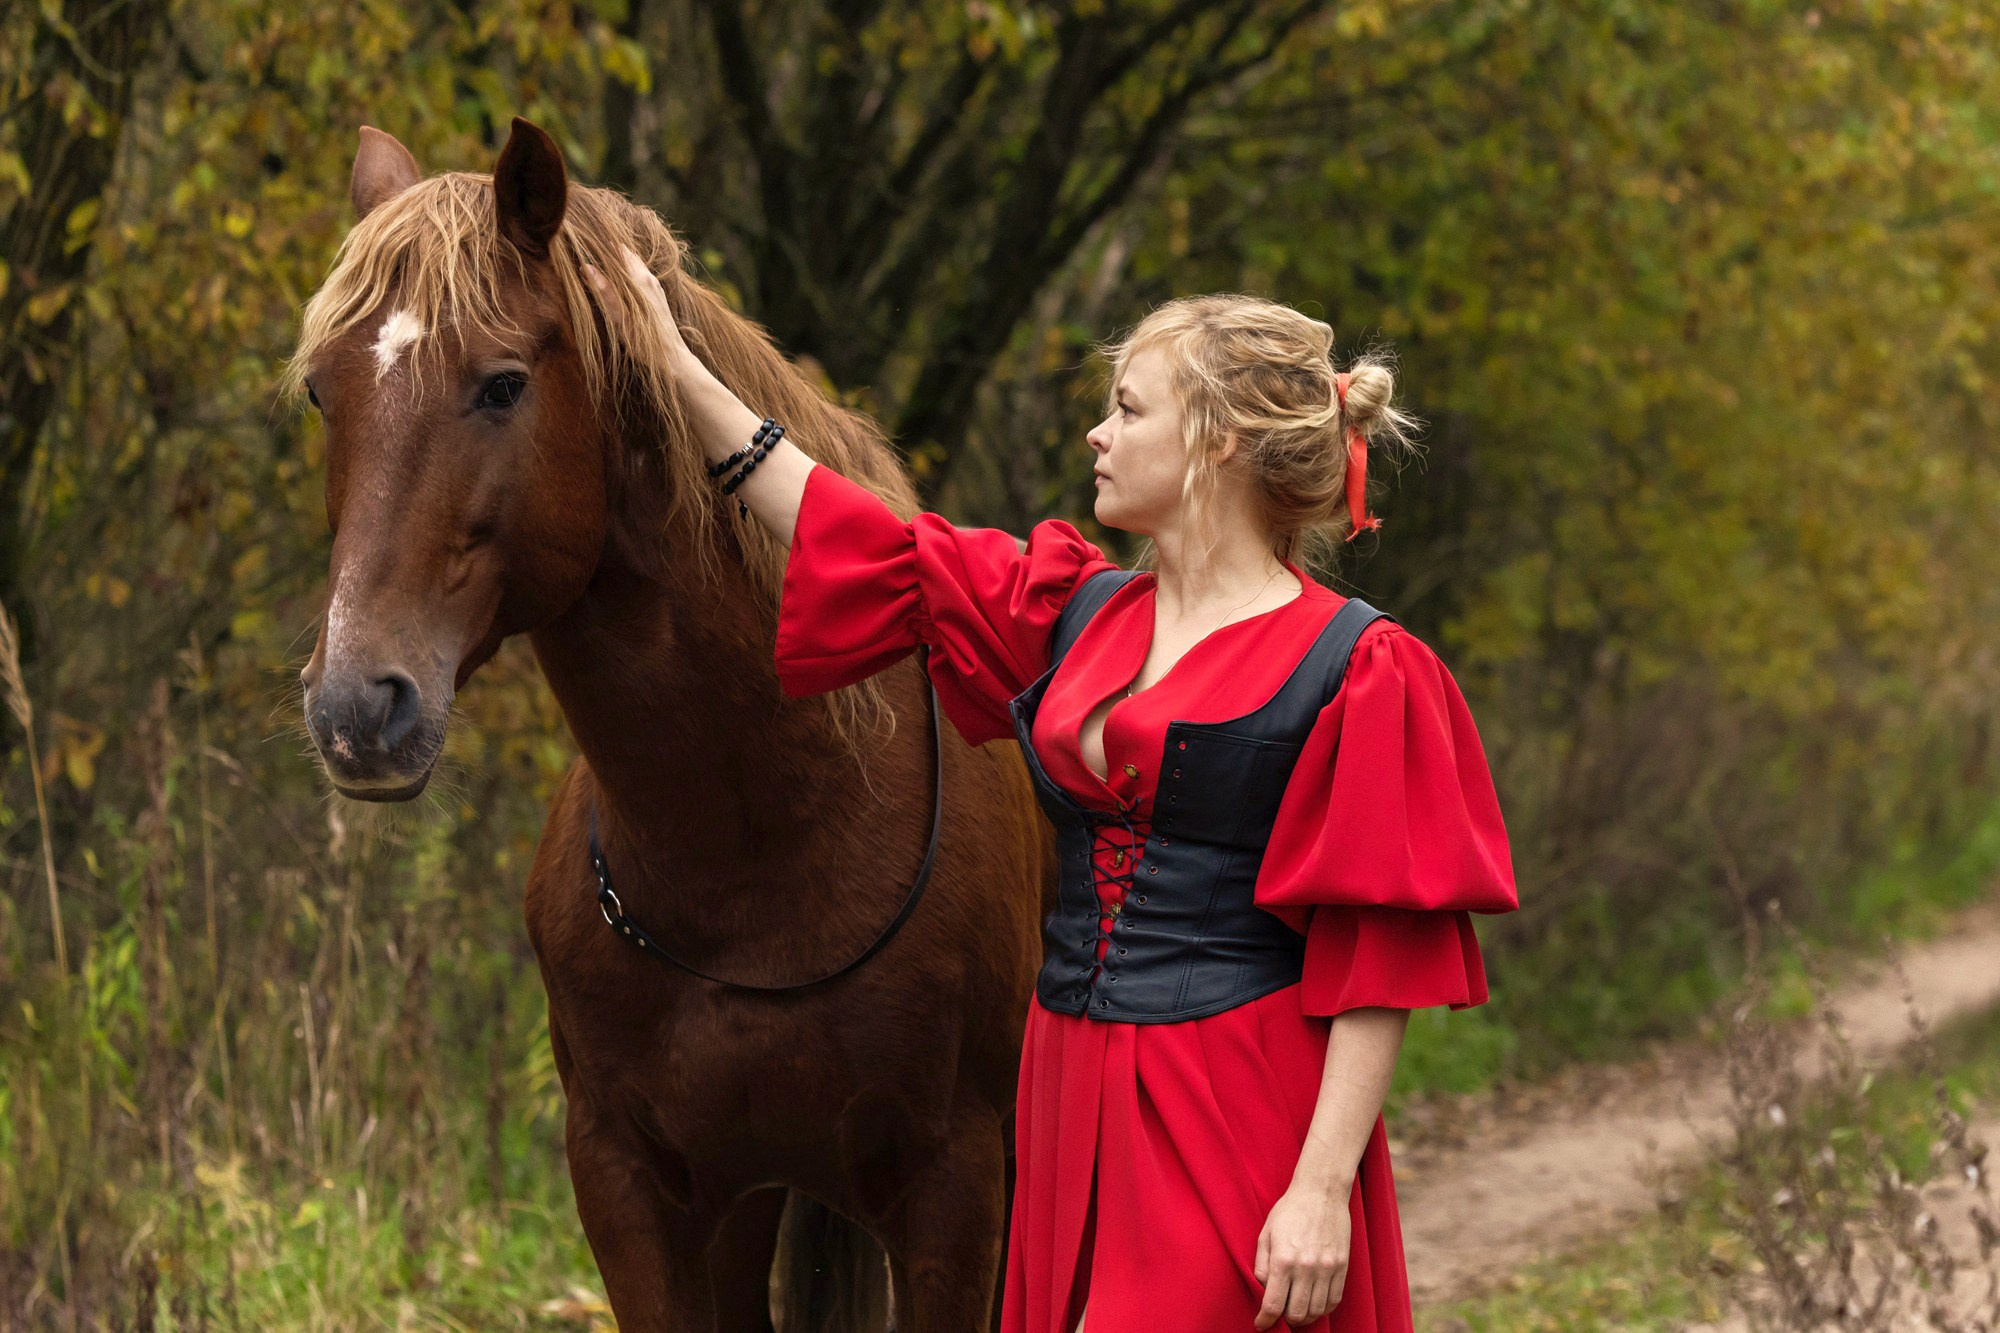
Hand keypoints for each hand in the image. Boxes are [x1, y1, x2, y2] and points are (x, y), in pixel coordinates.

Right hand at [583, 244, 700, 377]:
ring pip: (632, 265)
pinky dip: (625, 275)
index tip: (584, 245)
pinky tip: (615, 285)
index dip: (601, 246)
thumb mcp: (618, 316)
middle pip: (625, 255)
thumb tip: (586, 266)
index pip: (618, 249)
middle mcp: (649, 278)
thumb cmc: (643, 340)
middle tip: (586, 258)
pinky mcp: (658, 295)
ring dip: (615, 265)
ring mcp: (655, 286)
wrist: (670, 355)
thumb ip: (604, 290)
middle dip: (606, 254)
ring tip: (596, 270)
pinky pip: (639, 276)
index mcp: (639, 279)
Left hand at [1253, 1181, 1351, 1328]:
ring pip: (1317, 1311)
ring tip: (1296, 1309)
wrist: (1321, 1192)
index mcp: (1283, 1260)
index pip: (1274, 1304)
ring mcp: (1327, 1268)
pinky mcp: (1342, 1266)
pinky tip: (1314, 1304)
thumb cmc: (1290, 1211)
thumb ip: (1262, 1266)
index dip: (1265, 1320)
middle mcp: (1306, 1267)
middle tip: (1280, 1313)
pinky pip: (1334, 1300)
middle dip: (1285, 1319)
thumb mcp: (1266, 1234)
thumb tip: (1264, 1290)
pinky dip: (1323, 1309)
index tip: (1261, 1324)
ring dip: (1305, 1316)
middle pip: (1297, 1313)